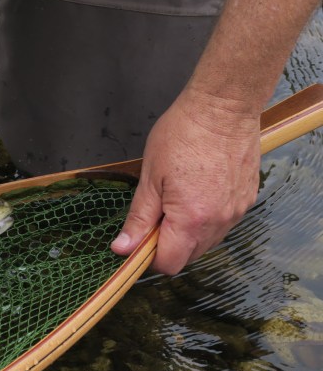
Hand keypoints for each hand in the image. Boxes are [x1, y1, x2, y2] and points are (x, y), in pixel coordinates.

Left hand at [111, 88, 260, 273]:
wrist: (224, 107)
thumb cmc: (183, 134)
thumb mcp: (150, 177)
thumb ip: (138, 218)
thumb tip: (123, 249)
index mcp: (191, 219)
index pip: (169, 263)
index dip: (149, 257)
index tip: (137, 240)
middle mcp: (219, 222)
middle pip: (189, 256)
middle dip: (167, 244)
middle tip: (154, 214)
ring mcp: (236, 212)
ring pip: (207, 241)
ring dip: (187, 232)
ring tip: (176, 198)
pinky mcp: (247, 200)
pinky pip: (222, 223)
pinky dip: (206, 219)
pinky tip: (196, 192)